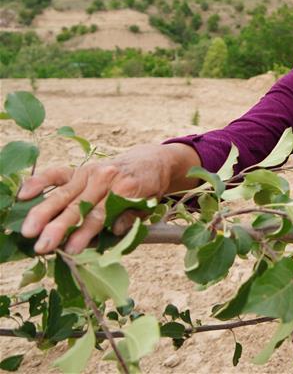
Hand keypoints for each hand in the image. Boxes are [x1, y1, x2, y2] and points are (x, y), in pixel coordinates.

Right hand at [17, 143, 200, 254]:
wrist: (150, 161)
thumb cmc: (147, 189)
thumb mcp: (149, 205)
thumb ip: (131, 217)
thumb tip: (114, 229)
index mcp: (125, 188)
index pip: (101, 214)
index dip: (85, 232)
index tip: (71, 250)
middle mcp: (104, 177)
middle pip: (78, 205)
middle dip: (58, 227)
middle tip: (42, 246)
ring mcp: (89, 172)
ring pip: (63, 193)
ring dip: (43, 212)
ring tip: (28, 230)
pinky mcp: (78, 169)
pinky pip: (56, 174)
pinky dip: (39, 182)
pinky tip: (23, 195)